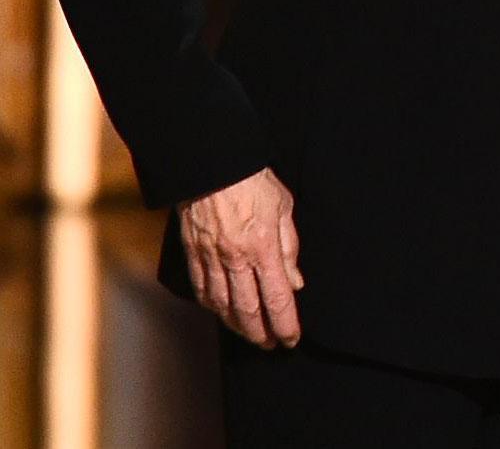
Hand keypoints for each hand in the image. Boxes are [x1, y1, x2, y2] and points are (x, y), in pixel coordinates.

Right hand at [178, 167, 302, 348]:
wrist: (211, 164)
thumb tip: (295, 282)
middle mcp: (235, 259)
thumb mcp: (284, 207)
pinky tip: (222, 313)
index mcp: (262, 247)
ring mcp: (210, 259)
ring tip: (251, 335)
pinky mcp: (192, 255)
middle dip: (261, 334)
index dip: (285, 324)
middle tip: (272, 345)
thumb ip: (290, 247)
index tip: (291, 338)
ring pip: (222, 306)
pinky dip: (213, 307)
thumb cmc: (252, 180)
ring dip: (237, 326)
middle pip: (247, 310)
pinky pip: (202, 290)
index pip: (277, 298)